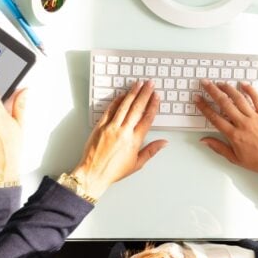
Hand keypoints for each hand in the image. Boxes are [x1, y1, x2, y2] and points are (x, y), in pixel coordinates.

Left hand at [72, 80, 166, 197]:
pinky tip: (121, 95)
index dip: (153, 105)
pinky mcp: (100, 126)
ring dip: (132, 93)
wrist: (93, 173)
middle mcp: (123, 132)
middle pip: (137, 108)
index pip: (147, 118)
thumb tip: (164, 142)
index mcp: (134, 141)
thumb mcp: (137, 164)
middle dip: (145, 94)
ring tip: (138, 84)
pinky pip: (109, 110)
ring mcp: (111, 128)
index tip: (156, 97)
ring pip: (124, 106)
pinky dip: (116, 101)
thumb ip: (151, 150)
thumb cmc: (114, 171)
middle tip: (150, 84)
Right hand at [196, 80, 257, 183]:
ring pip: (239, 99)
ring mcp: (255, 118)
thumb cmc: (257, 161)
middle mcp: (243, 124)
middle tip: (205, 83)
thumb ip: (218, 147)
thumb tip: (204, 140)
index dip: (204, 107)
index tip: (198, 99)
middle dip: (212, 91)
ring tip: (220, 83)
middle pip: (224, 104)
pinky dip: (250, 90)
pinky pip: (257, 99)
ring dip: (228, 89)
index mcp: (234, 135)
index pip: (214, 117)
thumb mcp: (234, 158)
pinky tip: (243, 84)